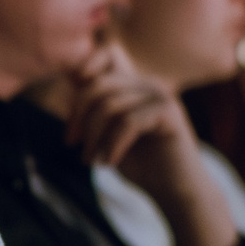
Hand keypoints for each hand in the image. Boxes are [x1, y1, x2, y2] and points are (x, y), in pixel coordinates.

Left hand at [65, 41, 237, 245]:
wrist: (174, 191)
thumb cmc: (141, 165)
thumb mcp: (107, 135)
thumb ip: (93, 110)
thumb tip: (70, 79)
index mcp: (133, 86)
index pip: (108, 54)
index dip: (87, 63)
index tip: (73, 90)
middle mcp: (148, 85)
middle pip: (99, 85)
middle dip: (78, 116)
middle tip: (71, 144)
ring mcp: (161, 97)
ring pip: (110, 106)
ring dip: (93, 137)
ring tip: (90, 161)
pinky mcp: (169, 114)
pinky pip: (129, 122)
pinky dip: (112, 144)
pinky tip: (108, 163)